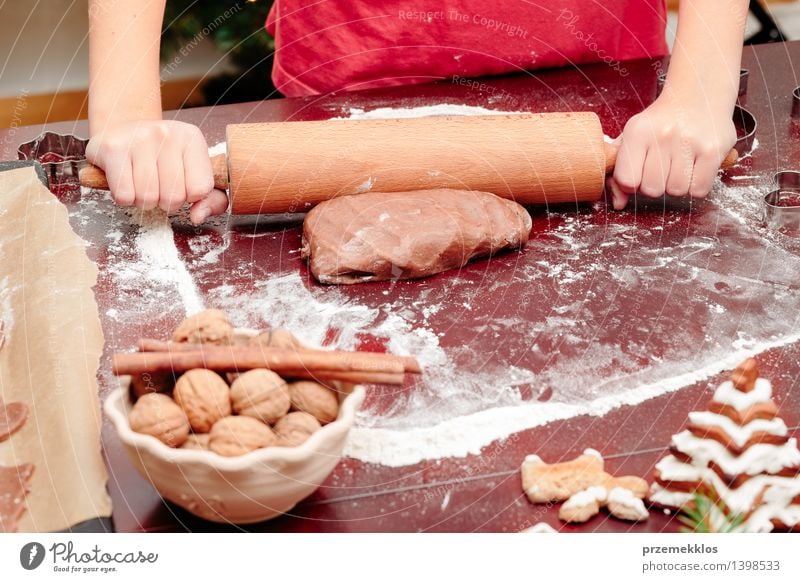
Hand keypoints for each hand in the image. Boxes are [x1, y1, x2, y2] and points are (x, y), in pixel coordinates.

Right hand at [86, 119, 227, 223]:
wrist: (121, 130)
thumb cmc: (162, 159)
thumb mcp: (194, 172)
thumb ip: (211, 200)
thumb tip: (197, 217)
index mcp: (192, 138)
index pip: (200, 189)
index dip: (190, 197)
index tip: (181, 185)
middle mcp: (167, 134)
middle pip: (174, 197)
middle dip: (166, 202)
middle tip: (159, 187)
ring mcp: (139, 138)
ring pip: (147, 198)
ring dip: (144, 201)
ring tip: (142, 184)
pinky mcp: (112, 148)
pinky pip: (124, 195)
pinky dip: (125, 198)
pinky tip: (126, 181)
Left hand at [609, 96, 736, 209]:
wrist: (698, 93)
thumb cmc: (660, 123)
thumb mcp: (633, 138)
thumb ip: (620, 171)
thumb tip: (619, 204)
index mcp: (638, 132)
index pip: (626, 180)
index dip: (632, 183)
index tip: (638, 172)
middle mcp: (663, 135)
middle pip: (652, 189)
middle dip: (655, 184)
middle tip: (662, 166)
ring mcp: (690, 142)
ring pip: (676, 191)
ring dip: (677, 185)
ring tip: (679, 165)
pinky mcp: (714, 149)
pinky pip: (699, 190)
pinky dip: (696, 186)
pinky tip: (694, 168)